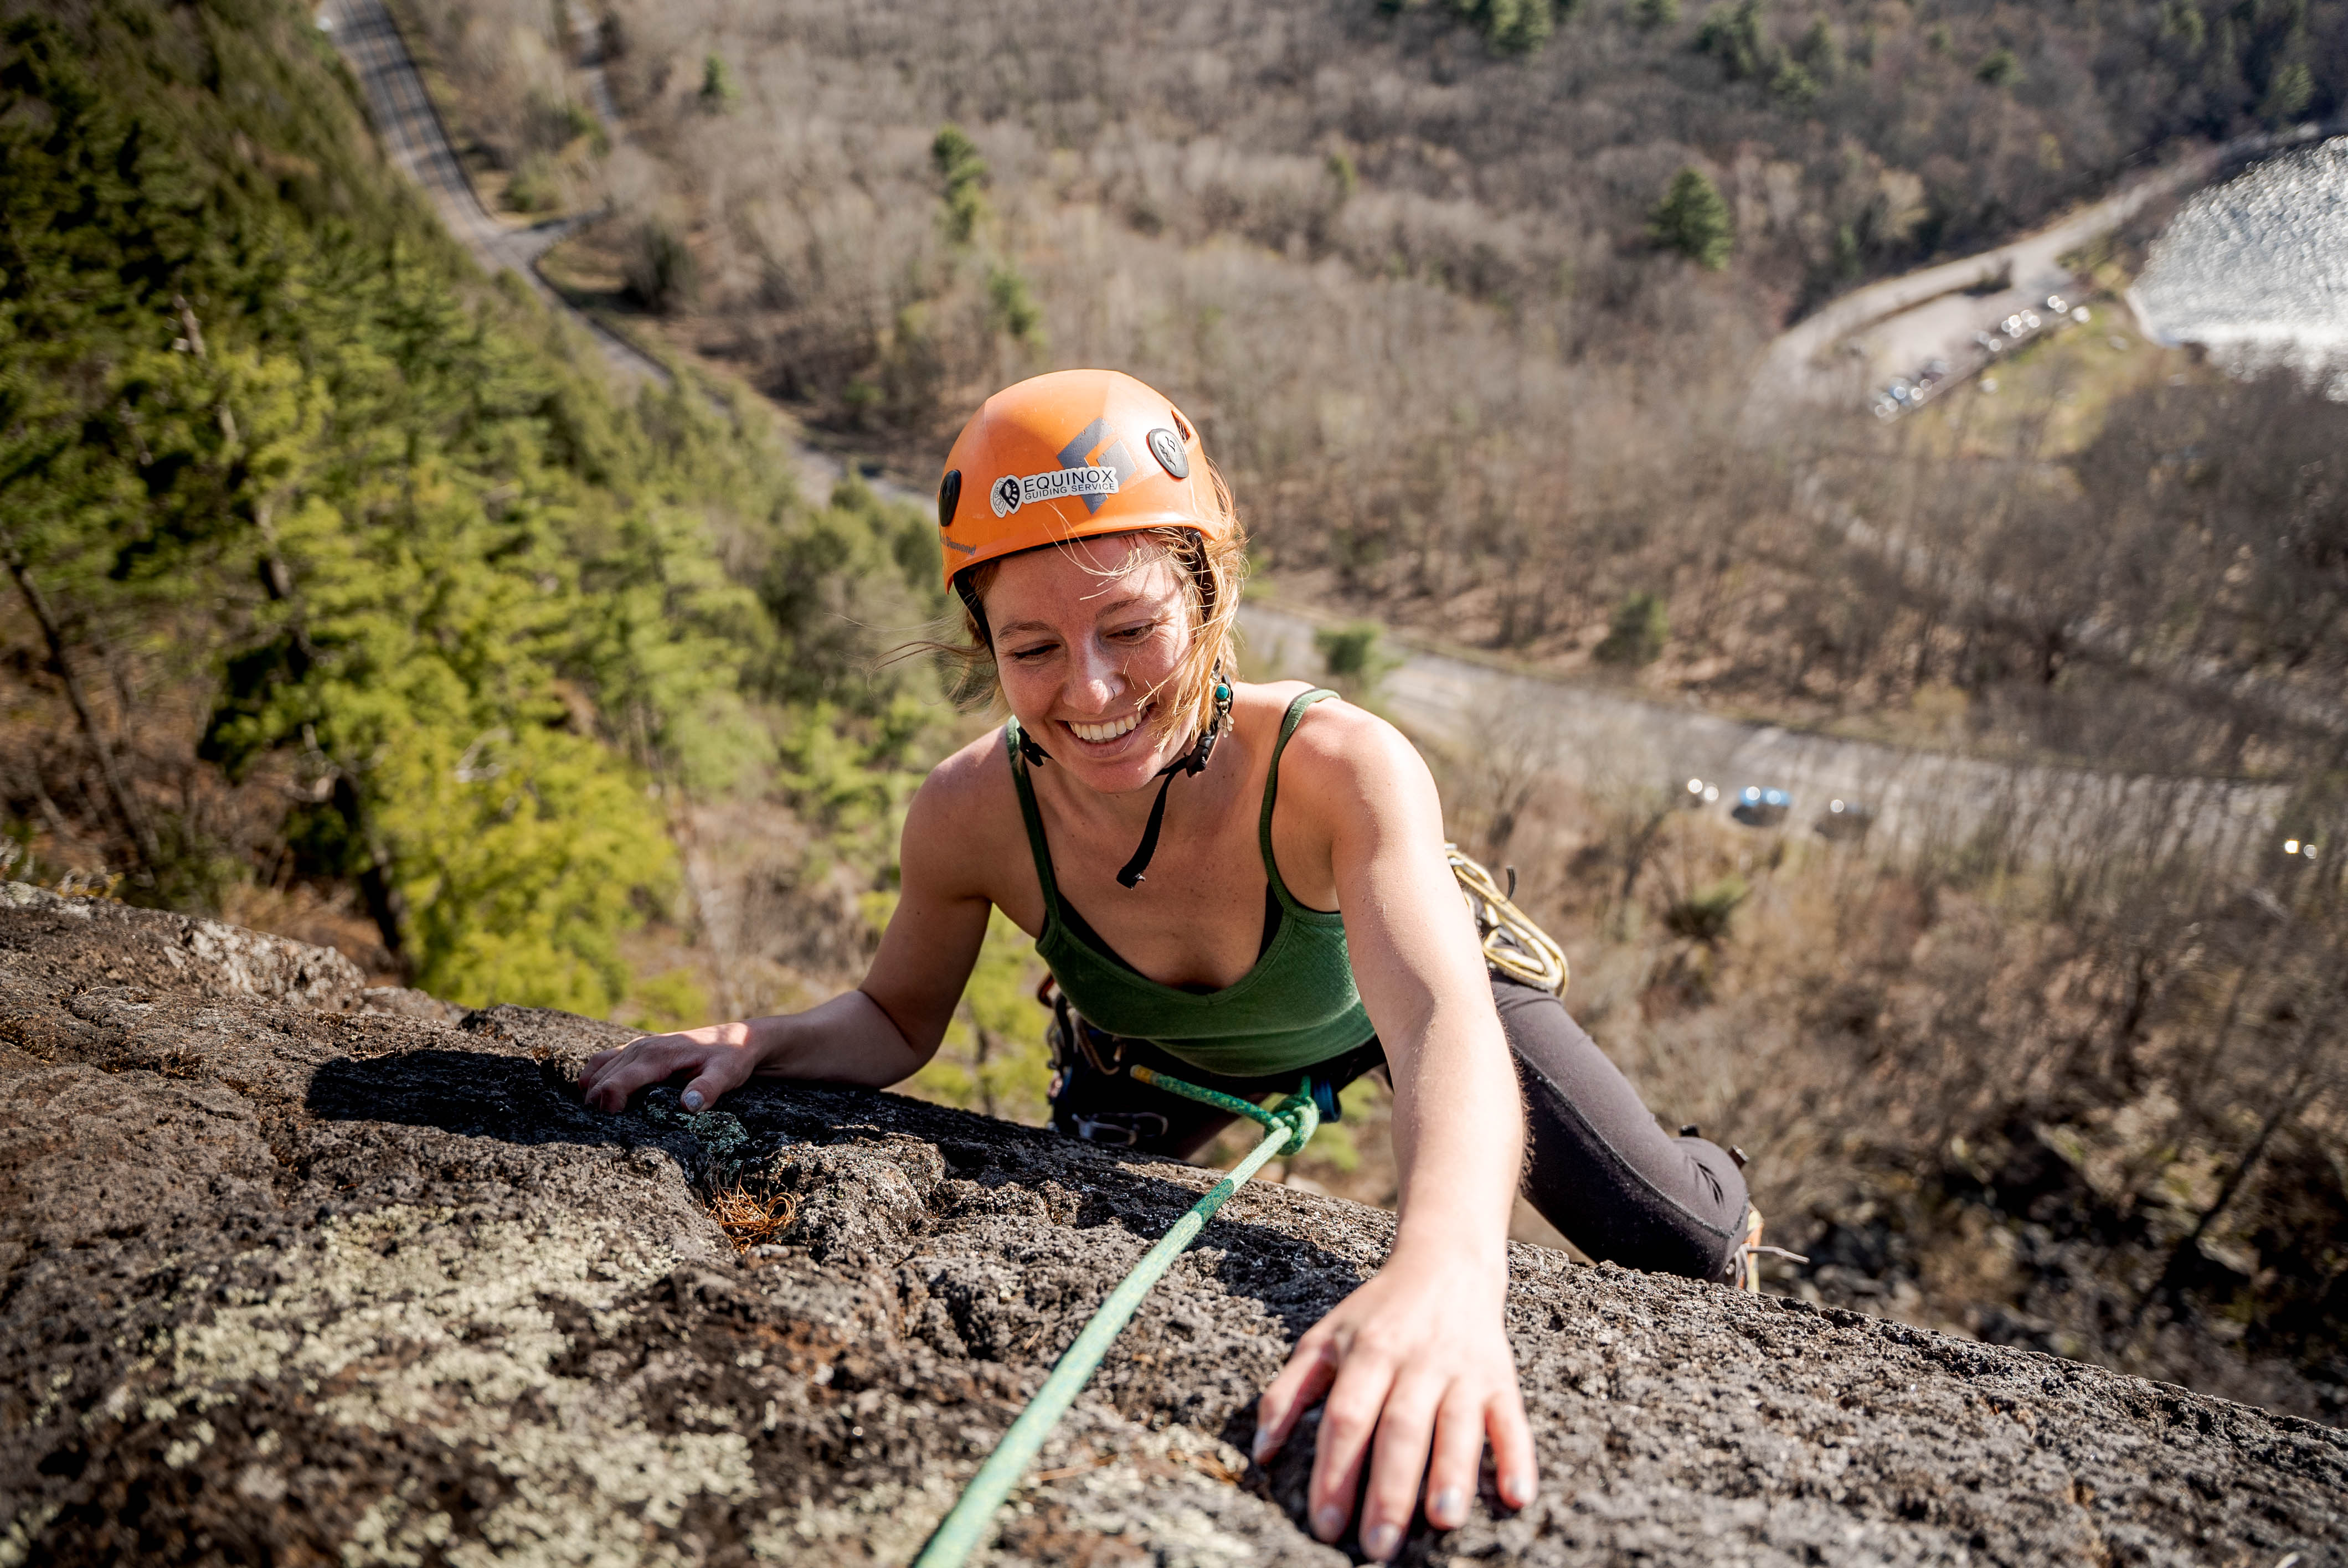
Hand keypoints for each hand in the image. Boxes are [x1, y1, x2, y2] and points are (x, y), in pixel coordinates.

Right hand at [579, 1020, 768, 1113]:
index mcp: (657, 1056)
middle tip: (606, 1132)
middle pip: (601, 1080)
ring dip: (592, 1094)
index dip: (608, 1107)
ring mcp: (637, 1046)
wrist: (738, 1039)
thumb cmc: (731, 1058)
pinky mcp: (637, 1049)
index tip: (614, 1127)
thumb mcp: (726, 1074)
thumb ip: (708, 1089)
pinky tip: (600, 1099)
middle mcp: (641, 1048)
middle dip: (597, 1106)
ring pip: (598, 1071)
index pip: (616, 1083)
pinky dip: (594, 1079)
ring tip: (601, 1120)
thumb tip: (688, 1106)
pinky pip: (603, 1061)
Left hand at [1251, 1245, 1535, 1560]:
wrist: (1446, 1263)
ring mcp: (1461, 1371)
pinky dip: (1517, 1456)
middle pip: (1400, 1429)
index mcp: (1366, 1354)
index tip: (1325, 1526)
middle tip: (1379, 1545)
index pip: (1346, 1418)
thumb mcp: (1324, 1339)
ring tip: (1445, 1520)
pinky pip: (1511, 1419)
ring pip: (1457, 1425)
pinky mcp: (1500, 1378)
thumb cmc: (1376, 1314)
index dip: (1335, 1472)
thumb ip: (1287, 1392)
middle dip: (1389, 1489)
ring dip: (1452, 1472)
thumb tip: (1261, 1454)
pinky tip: (1518, 1495)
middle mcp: (1414, 1362)